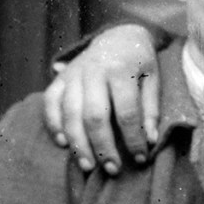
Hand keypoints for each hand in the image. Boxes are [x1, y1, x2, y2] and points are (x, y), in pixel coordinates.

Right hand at [42, 23, 159, 174]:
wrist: (118, 34)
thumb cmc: (140, 61)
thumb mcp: (153, 78)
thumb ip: (151, 109)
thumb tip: (151, 140)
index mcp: (121, 70)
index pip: (127, 111)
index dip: (133, 138)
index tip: (140, 158)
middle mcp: (93, 71)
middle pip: (94, 116)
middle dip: (103, 146)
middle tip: (112, 169)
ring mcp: (73, 74)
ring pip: (69, 113)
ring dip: (78, 143)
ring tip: (88, 166)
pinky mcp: (60, 77)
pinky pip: (50, 102)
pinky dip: (54, 124)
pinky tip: (63, 144)